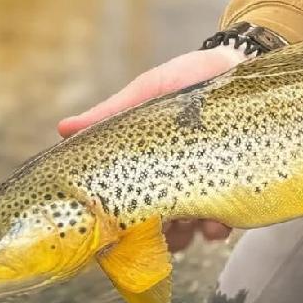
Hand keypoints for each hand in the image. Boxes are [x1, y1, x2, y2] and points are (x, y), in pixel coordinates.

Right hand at [58, 45, 248, 251]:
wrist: (239, 65)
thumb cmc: (188, 78)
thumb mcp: (148, 91)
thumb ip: (110, 114)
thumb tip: (63, 129)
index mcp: (145, 166)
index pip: (123, 208)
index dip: (118, 226)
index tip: (118, 229)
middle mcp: (171, 183)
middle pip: (154, 231)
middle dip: (155, 237)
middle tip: (162, 225)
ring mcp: (201, 187)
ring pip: (187, 233)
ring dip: (186, 235)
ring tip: (193, 219)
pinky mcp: (232, 187)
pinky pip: (223, 221)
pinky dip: (217, 227)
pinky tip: (218, 218)